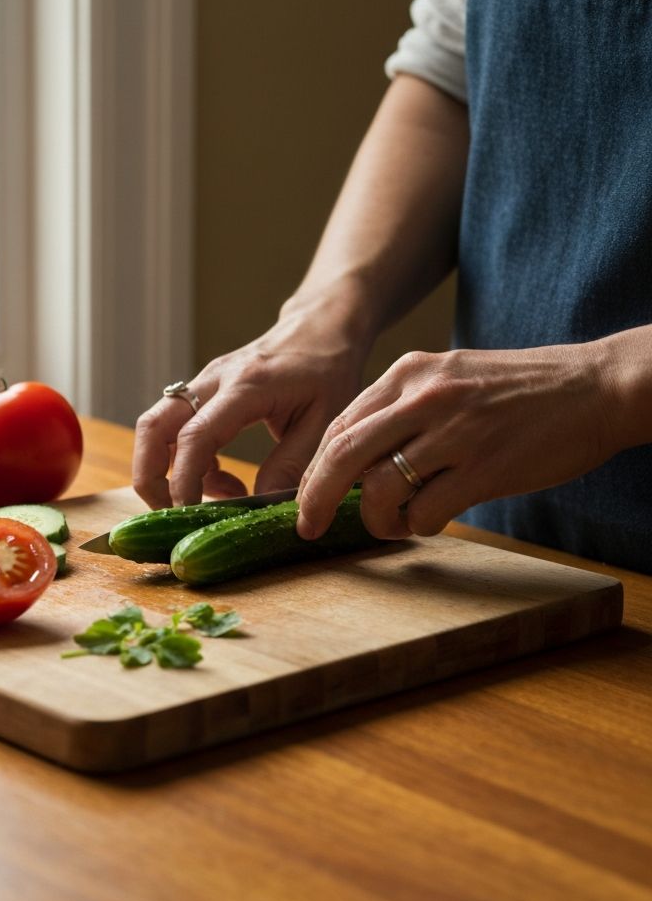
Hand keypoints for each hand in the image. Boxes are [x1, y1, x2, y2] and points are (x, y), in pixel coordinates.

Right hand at [132, 311, 367, 508]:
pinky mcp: (201, 394)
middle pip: (152, 427)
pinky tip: (225, 480)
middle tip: (173, 513)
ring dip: (166, 471)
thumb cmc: (328, 372)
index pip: (196, 436)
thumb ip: (292, 465)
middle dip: (149, 477)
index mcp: (246, 387)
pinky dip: (188, 464)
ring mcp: (202, 385)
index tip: (188, 515)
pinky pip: (175, 432)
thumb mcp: (326, 422)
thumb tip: (260, 505)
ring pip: (155, 428)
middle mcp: (213, 381)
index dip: (184, 480)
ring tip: (213, 497)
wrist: (320, 329)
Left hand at [296, 343, 617, 539]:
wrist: (595, 387)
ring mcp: (454, 432)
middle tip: (307, 526)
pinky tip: (429, 522)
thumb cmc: (518, 390)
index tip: (305, 496)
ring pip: (380, 487)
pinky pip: (426, 511)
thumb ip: (401, 410)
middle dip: (315, 497)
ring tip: (393, 524)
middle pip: (343, 454)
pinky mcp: (484, 468)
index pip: (339, 425)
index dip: (314, 468)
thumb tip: (353, 458)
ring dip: (375, 519)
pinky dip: (417, 526)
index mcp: (408, 374)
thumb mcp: (449, 379)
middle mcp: (423, 398)